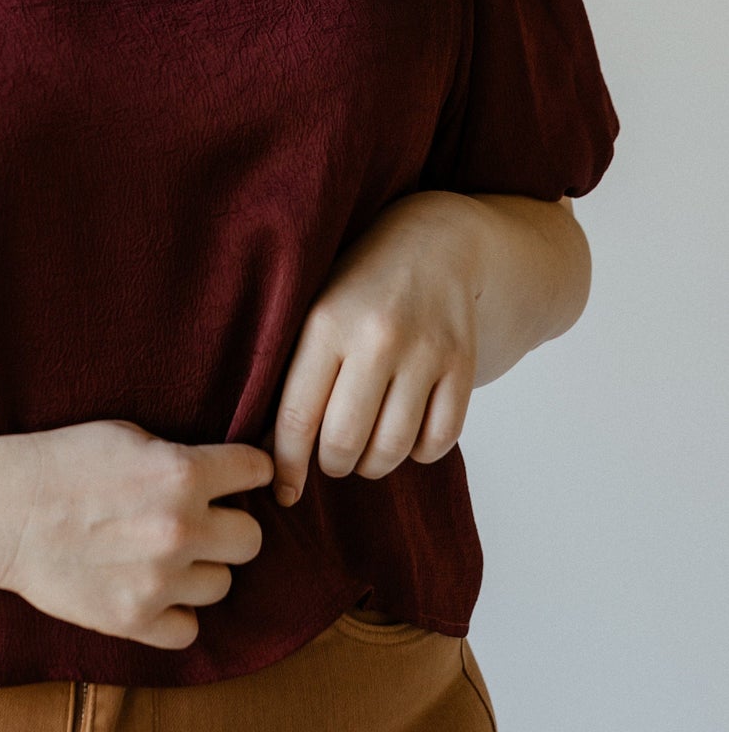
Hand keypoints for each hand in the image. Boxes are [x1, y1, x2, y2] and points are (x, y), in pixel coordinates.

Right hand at [0, 419, 274, 649]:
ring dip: (200, 570)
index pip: (258, 471)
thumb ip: (180, 458)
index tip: (232, 478)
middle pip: (251, 540)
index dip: (245, 472)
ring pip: (222, 584)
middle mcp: (181, 527)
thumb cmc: (60, 463)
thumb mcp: (128, 435)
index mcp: (182, 472)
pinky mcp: (133, 619)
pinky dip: (174, 614)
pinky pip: (188, 630)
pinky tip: (152, 591)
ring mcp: (159, 578)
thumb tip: (225, 473)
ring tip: (164, 555)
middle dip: (228, 526)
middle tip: (198, 522)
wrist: (0, 511)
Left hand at [271, 191, 483, 506]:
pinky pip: (439, 441)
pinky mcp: (462, 363)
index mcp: (325, 322)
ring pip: (393, 449)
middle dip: (333, 465)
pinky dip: (420, 452)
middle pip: (345, 442)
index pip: (297, 416)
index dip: (287, 465)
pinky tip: (406, 432)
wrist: (435, 240)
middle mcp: (376, 337)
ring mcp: (425, 351)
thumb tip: (269, 453)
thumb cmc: (358, 284)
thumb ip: (295, 374)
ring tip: (366, 447)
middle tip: (332, 458)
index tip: (284, 491)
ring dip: (375, 464)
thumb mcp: (314, 310)